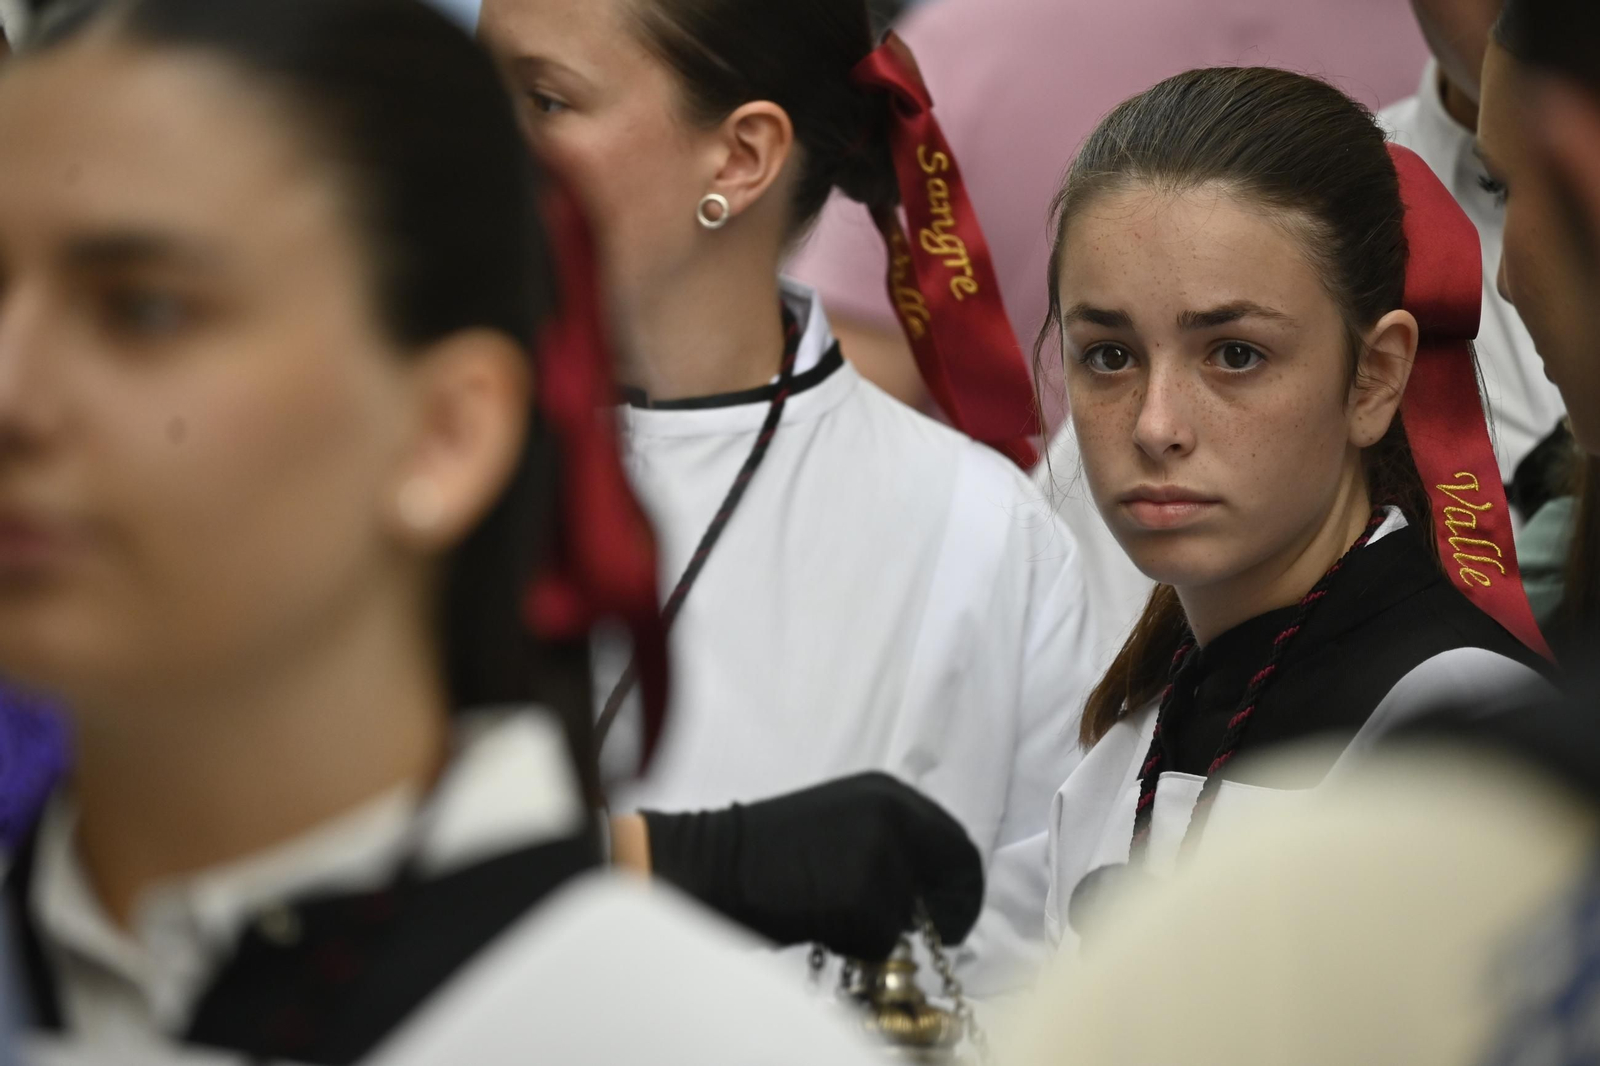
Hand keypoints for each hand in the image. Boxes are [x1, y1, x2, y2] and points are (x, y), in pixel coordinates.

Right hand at [641, 772, 983, 959]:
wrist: (717, 861)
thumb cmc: (772, 848)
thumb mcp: (844, 820)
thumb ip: (891, 839)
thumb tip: (932, 888)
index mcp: (888, 792)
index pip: (956, 841)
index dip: (962, 883)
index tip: (955, 910)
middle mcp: (893, 814)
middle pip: (954, 874)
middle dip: (950, 911)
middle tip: (935, 935)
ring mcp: (879, 855)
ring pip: (910, 916)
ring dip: (883, 927)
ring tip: (836, 912)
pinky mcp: (862, 896)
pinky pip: (879, 940)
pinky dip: (856, 944)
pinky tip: (820, 923)